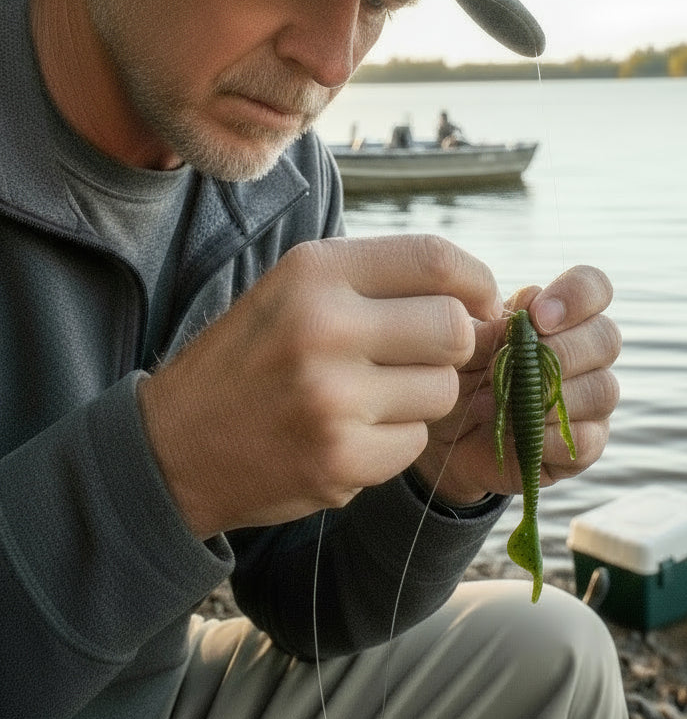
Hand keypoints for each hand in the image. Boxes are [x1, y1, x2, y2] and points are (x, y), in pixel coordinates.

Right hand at [138, 234, 499, 537]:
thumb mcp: (297, 290)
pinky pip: (415, 443)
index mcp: (315, 272)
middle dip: (456, 344)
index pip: (435, 258)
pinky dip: (396, 441)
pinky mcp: (341, 461)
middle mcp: (324, 327)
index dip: (475, 281)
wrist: (174, 445)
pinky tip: (352, 433)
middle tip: (427, 355)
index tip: (480, 302)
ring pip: (442, 390)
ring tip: (372, 396)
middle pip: (454, 328)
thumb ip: (380, 282)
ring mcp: (333, 399)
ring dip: (423, 396)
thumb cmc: (251, 357)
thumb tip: (477, 296)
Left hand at [411, 265, 621, 505]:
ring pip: (603, 388)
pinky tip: (519, 432)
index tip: (537, 317)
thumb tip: (522, 320)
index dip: (578, 294)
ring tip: (508, 403)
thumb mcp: (462, 347)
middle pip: (608, 337)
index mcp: (559, 315)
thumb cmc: (458, 376)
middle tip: (520, 364)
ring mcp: (590, 399)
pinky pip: (587, 438)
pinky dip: (550, 435)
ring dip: (552, 395)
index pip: (594, 286)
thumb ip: (490, 329)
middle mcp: (585, 353)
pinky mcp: (585, 444)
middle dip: (563, 349)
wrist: (446, 435)